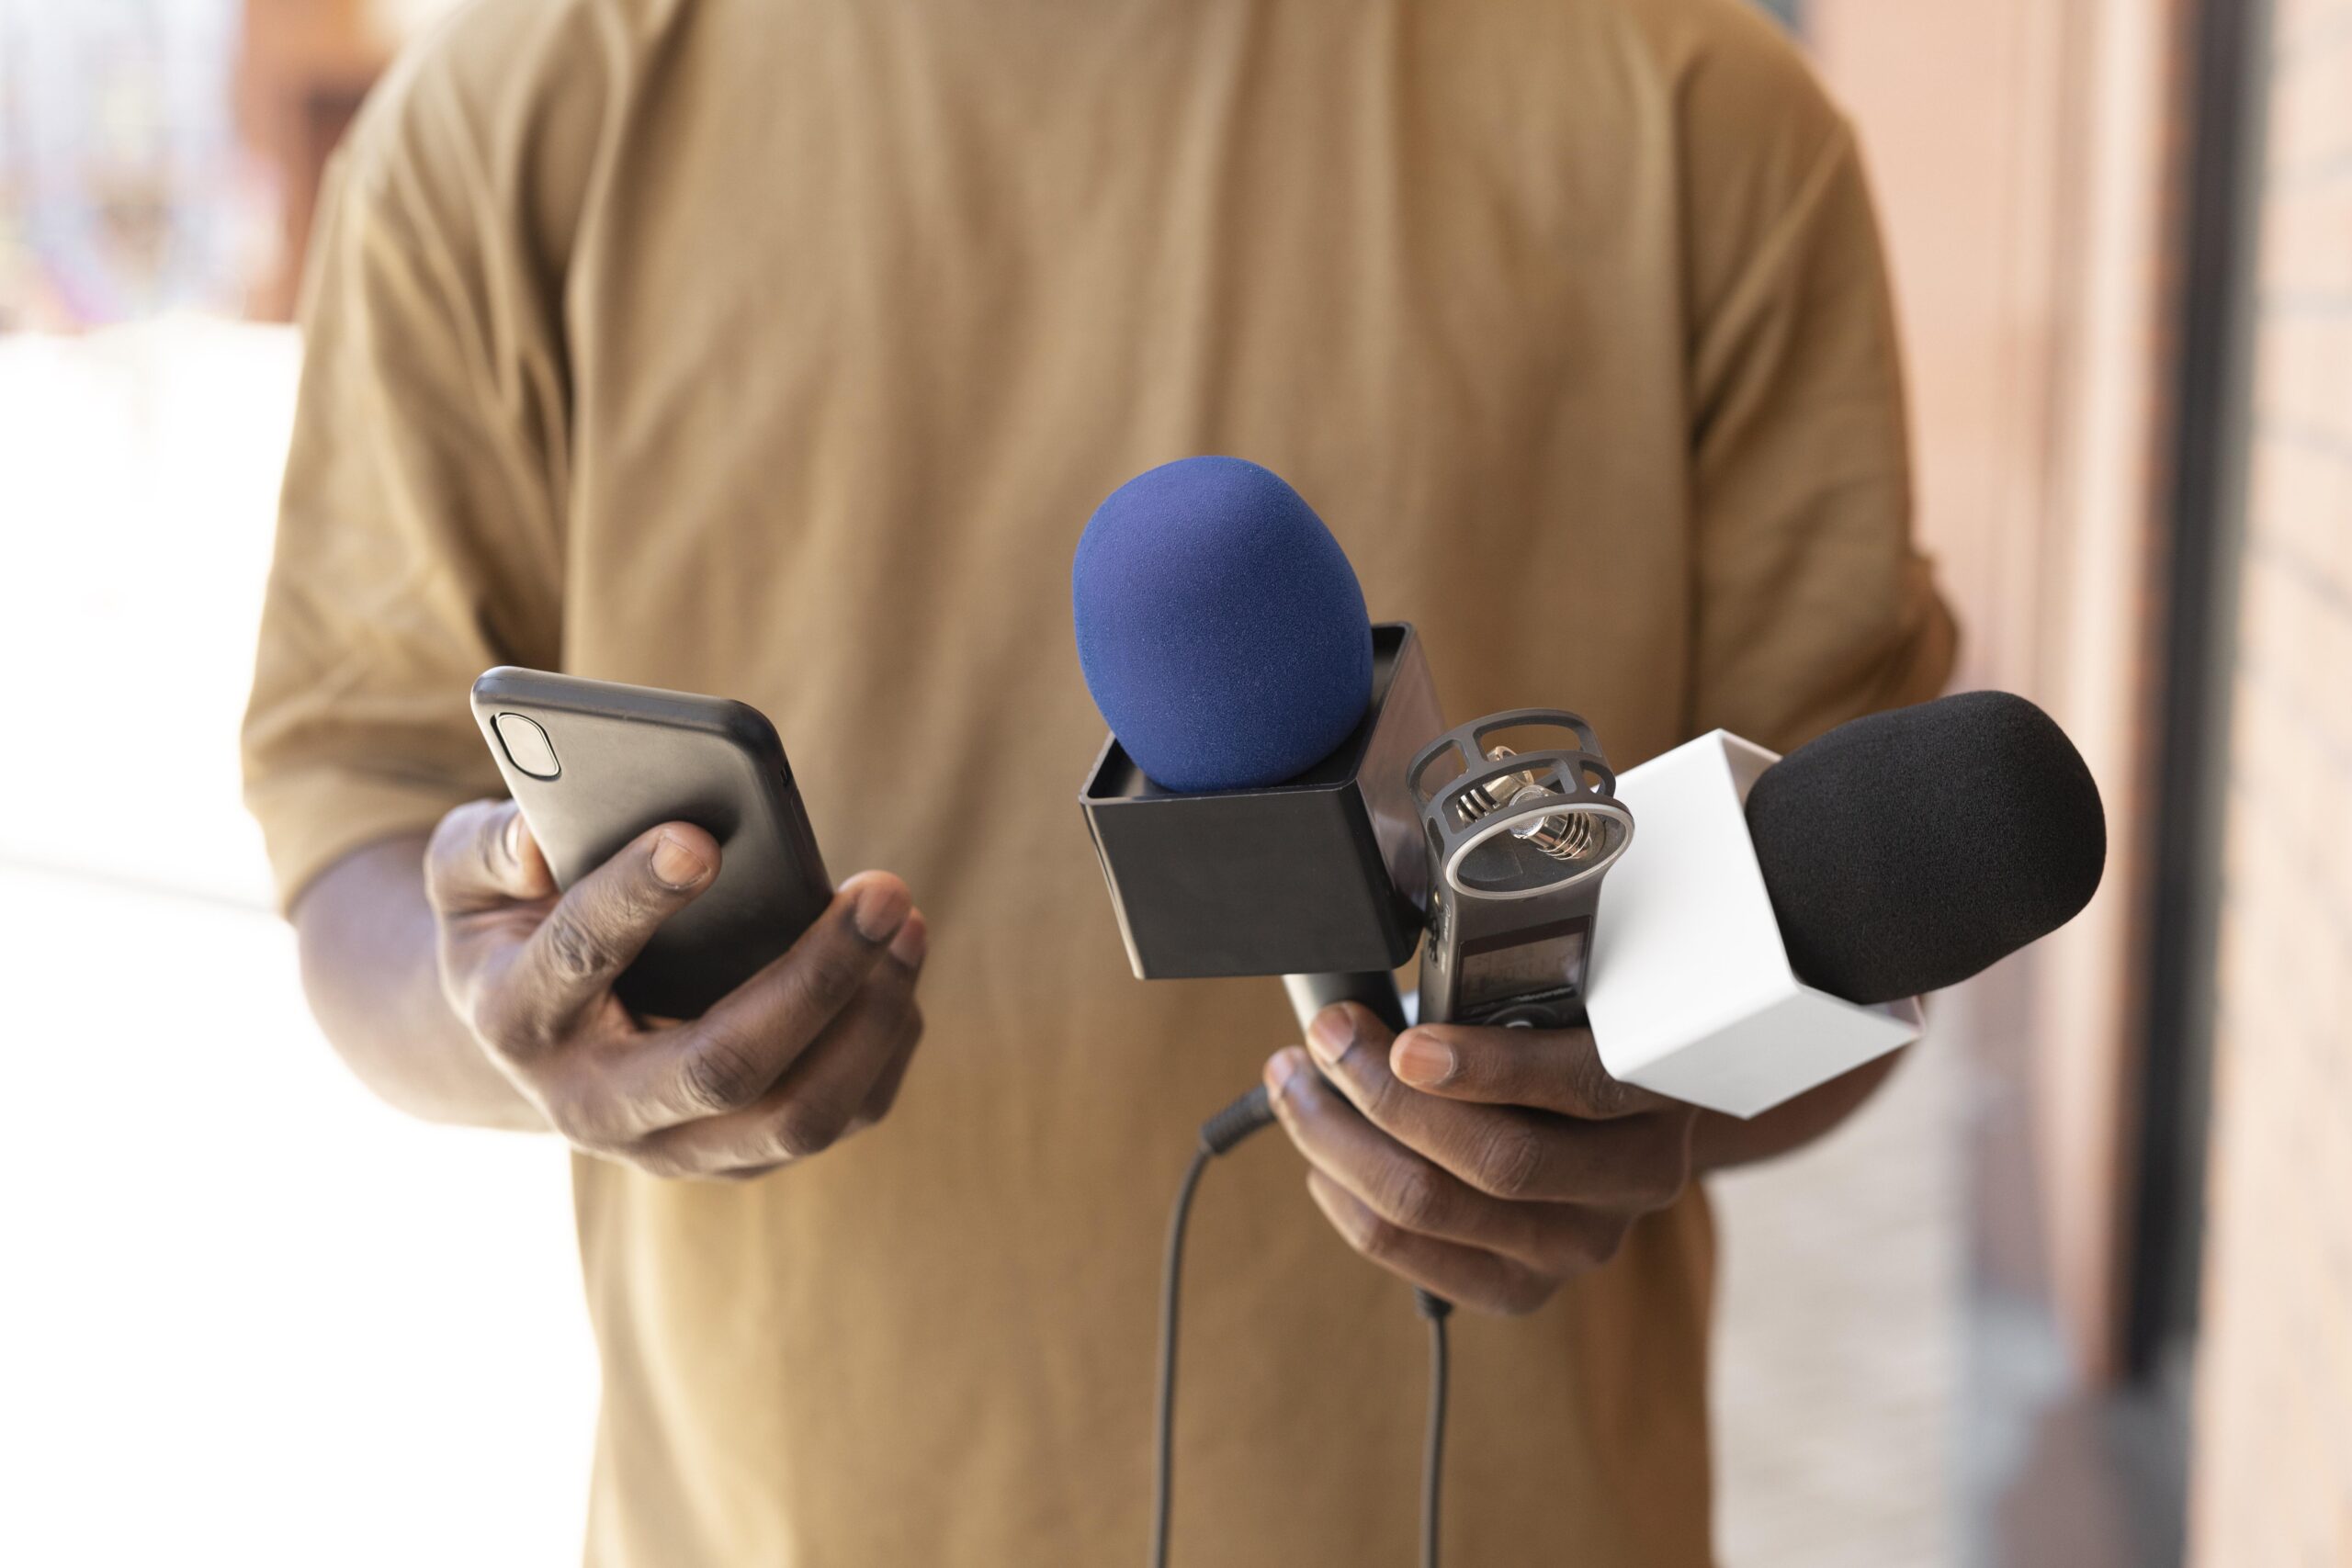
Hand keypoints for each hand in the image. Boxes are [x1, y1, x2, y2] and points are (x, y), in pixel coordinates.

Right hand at [423, 799, 925, 1179]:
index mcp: (517, 1018)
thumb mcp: (467, 872)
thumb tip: (539, 840)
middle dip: (816, 976)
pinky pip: (838, 1119)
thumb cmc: (512, 922)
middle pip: (722, 1066)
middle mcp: (592, 1106)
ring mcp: (671, 1147)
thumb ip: (489, 845)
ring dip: (871, 1018)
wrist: (531, 1034)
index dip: (635, 896)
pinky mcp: (739, 1156)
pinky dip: (886, 1043)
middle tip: (882, 889)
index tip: (702, 835)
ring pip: (797, 1116)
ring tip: (906, 920)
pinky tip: (900, 964)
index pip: (578, 961)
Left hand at [1265, 1003, 1697, 1315]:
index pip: (1585, 1085)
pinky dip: (1348, 1201)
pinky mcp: (1524, 1289)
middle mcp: (1633, 1180)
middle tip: (1326, 1036)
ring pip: (1437, 1208)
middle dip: (1383, 1093)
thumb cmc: (1570, 1034)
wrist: (1617, 1129)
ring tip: (1295, 1084)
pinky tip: (1320, 1156)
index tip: (1407, 1042)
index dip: (1490, 1068)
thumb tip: (1389, 904)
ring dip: (1341, 1140)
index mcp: (1661, 1092)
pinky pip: (1413, 1257)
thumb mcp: (1568, 990)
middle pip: (1497, 1159)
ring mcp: (1580, 1245)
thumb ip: (1510, 972)